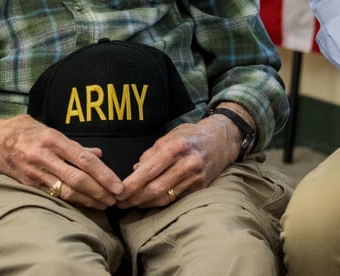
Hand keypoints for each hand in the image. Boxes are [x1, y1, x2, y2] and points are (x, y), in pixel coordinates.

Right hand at [0, 115, 123, 207]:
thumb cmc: (24, 131)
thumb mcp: (48, 129)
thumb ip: (73, 144)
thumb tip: (98, 153)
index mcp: (52, 138)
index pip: (83, 159)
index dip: (104, 174)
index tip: (118, 184)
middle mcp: (44, 156)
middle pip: (78, 178)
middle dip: (101, 191)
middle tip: (116, 199)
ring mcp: (35, 171)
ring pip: (67, 191)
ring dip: (89, 200)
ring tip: (105, 204)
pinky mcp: (28, 184)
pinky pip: (55, 195)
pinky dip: (73, 201)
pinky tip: (86, 205)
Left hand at [114, 113, 238, 208]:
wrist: (221, 140)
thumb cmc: (190, 135)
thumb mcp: (170, 135)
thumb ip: (152, 152)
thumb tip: (135, 169)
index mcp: (176, 147)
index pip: (150, 169)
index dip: (132, 183)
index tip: (118, 190)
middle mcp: (187, 164)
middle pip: (156, 187)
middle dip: (135, 197)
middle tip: (119, 202)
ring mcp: (195, 178)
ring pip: (165, 197)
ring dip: (145, 203)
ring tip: (129, 204)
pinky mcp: (200, 188)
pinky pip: (175, 199)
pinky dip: (159, 203)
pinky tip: (147, 203)